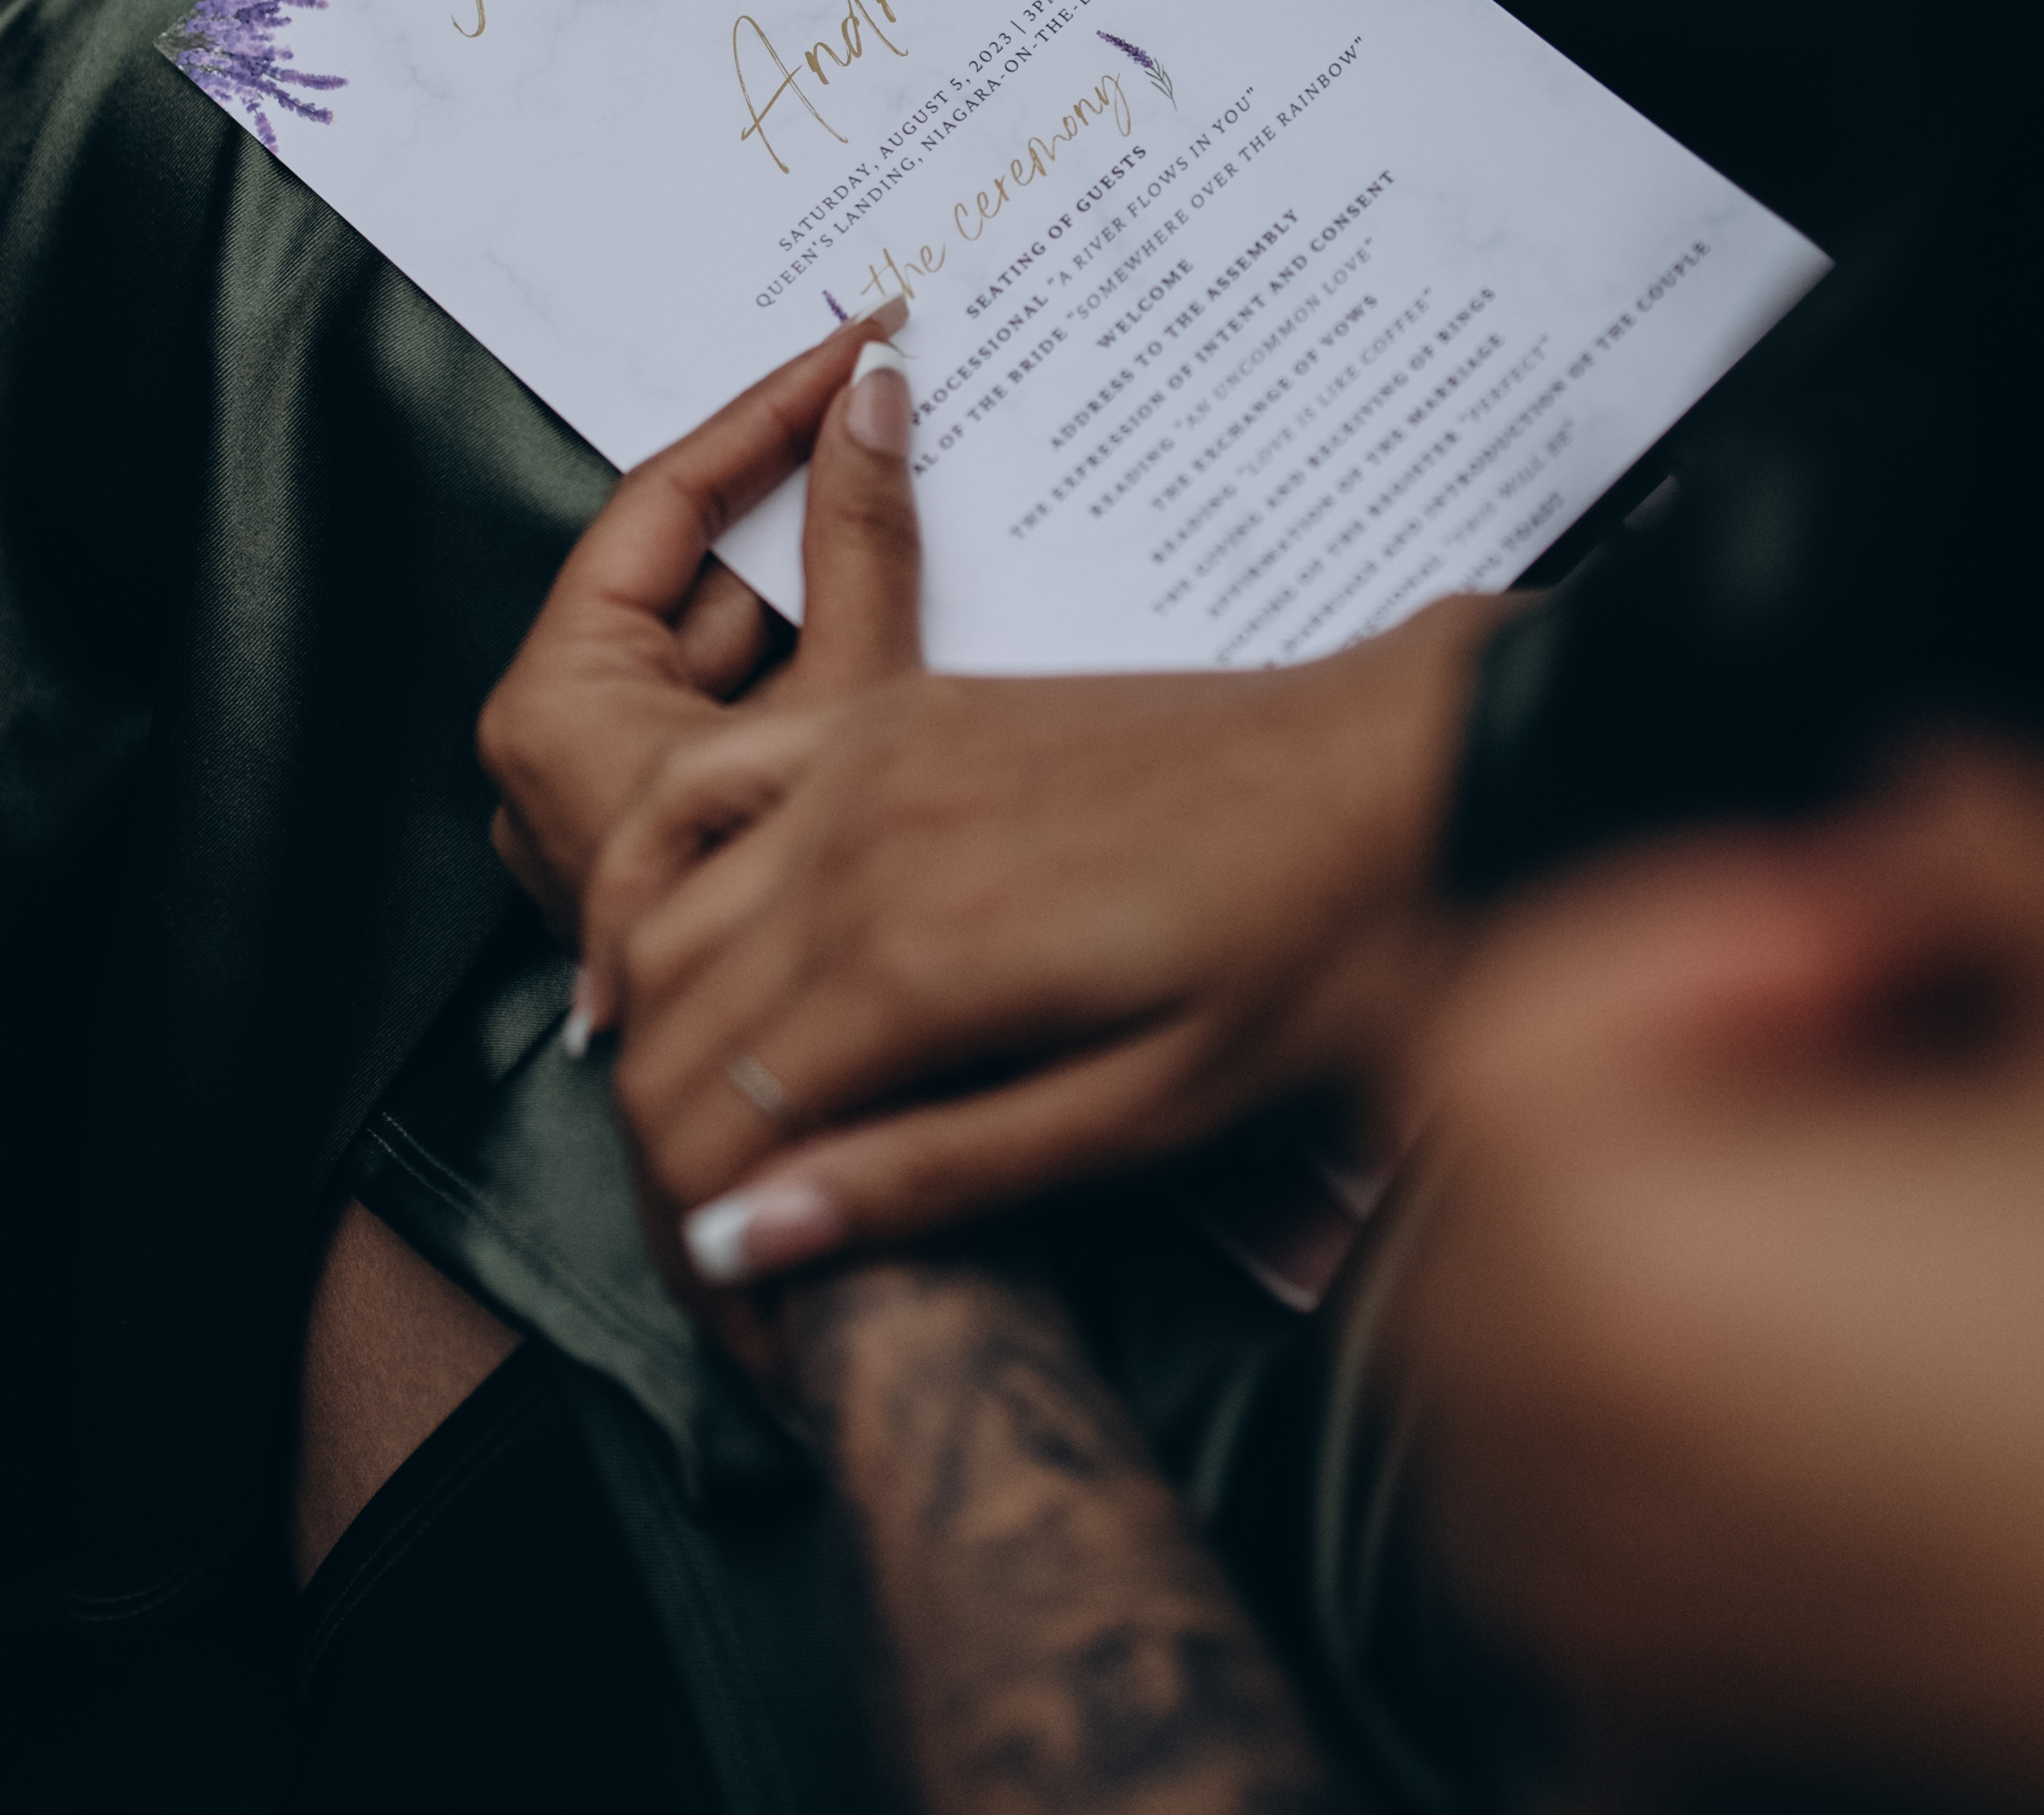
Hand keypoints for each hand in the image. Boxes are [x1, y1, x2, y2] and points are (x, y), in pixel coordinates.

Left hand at [471, 302, 909, 937]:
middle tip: (903, 399)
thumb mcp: (855, 701)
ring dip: (829, 573)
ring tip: (927, 484)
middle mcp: (557, 747)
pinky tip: (909, 591)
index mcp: (556, 703)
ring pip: (731, 641)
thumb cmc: (809, 934)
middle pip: (702, 573)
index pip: (663, 501)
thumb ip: (863, 544)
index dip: (769, 411)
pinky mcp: (664, 833)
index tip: (851, 342)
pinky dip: (820, 653)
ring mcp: (609, 795)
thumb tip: (874, 402)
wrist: (812, 1121)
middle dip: (811, 496)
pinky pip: (742, 707)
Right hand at [492, 331, 1497, 1287]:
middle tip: (730, 1269)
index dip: (707, 1256)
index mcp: (923, 960)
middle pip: (674, 1035)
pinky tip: (639, 966)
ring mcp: (870, 757)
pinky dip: (643, 876)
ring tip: (693, 1151)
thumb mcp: (1153, 1113)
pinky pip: (703, 783)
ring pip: (668, 920)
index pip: (712, 1126)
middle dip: (669, 1169)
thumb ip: (936, 1175)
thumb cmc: (1318, 950)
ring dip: (651, 1045)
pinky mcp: (896, 710)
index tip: (752, 1333)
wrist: (1404, 772)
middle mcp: (863, 843)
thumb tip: (747, 1241)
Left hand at [1387, 748, 2043, 1814]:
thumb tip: (1936, 793)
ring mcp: (1672, 1623)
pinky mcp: (1747, 1706)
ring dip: (1656, 1214)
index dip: (1678, 922)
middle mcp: (1619, 1482)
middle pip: (1475, 1185)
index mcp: (1684, 1292)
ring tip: (1894, 1159)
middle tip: (1876, 1010)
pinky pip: (1598, 1499)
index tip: (1861, 920)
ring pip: (1510, 1347)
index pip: (1487, 1028)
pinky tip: (1900, 1322)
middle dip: (1661, 1058)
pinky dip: (1688, 1385)